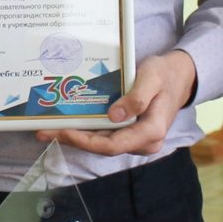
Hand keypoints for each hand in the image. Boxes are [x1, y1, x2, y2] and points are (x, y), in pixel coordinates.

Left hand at [39, 50, 197, 156]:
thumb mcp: (152, 79)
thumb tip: (114, 116)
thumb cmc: (165, 75)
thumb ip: (137, 98)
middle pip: (102, 147)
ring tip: (47, 129)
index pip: (113, 145)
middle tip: (43, 132)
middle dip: (72, 140)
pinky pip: (104, 135)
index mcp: (151, 132)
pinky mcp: (129, 133)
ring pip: (101, 143)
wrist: (178, 76)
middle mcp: (142, 141)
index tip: (64, 132)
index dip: (86, 141)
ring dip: (75, 136)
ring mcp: (135, 139)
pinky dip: (85, 130)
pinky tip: (66, 124)